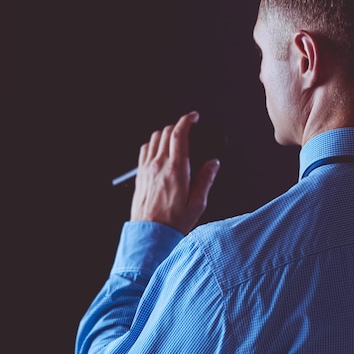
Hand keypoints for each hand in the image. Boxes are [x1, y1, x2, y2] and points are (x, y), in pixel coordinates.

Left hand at [130, 111, 220, 234]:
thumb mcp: (197, 204)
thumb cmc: (173, 223)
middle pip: (165, 132)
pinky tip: (159, 150)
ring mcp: (147, 169)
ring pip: (154, 139)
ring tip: (175, 138)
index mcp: (176, 170)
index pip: (179, 134)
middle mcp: (159, 166)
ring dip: (165, 133)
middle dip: (178, 125)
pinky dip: (153, 144)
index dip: (187, 120)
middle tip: (188, 128)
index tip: (194, 117)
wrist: (150, 236)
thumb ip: (206, 180)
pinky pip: (144, 150)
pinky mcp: (140, 176)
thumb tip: (213, 164)